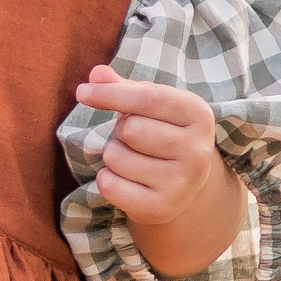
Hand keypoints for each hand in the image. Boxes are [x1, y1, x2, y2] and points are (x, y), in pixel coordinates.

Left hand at [74, 64, 243, 279]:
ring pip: (116, 157)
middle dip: (119, 131)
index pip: (149, 97)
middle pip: (130, 129)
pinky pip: (109, 184)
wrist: (184, 186)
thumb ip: (123, 88)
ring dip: (113, 156)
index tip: (82, 92)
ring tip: (134, 160)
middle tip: (135, 139)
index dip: (111, 94)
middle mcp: (197, 150)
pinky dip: (108, 180)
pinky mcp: (161, 208)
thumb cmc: (161, 133)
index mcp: (199, 114)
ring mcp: (182, 182)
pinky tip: (128, 181)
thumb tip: (97, 73)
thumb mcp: (150, 106)